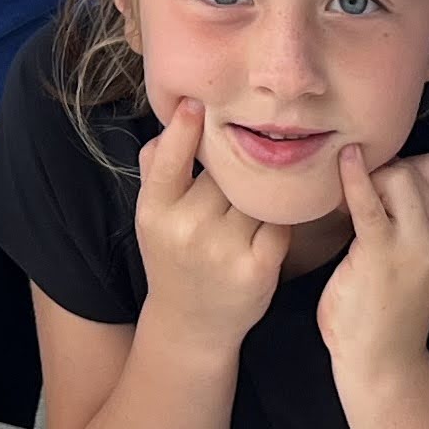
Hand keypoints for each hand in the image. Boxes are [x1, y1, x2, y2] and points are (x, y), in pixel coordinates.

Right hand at [131, 100, 287, 350]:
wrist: (191, 325)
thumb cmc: (173, 258)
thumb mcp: (151, 217)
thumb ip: (157, 169)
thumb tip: (175, 121)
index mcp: (155, 212)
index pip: (169, 159)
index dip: (185, 129)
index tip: (198, 102)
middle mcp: (186, 229)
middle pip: (223, 172)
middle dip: (233, 171)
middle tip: (235, 179)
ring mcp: (223, 250)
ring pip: (255, 192)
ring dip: (259, 193)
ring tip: (251, 205)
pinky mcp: (258, 268)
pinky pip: (277, 220)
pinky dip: (277, 218)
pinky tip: (268, 225)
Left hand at [317, 146, 428, 375]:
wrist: (381, 360)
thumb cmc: (391, 302)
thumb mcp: (423, 253)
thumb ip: (417, 213)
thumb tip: (381, 159)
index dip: (402, 170)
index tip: (379, 194)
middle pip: (412, 167)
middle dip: (381, 175)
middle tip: (357, 206)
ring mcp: (419, 244)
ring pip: (394, 174)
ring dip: (366, 183)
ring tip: (347, 213)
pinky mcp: (383, 252)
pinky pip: (368, 199)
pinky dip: (353, 176)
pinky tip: (343, 162)